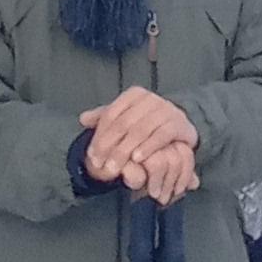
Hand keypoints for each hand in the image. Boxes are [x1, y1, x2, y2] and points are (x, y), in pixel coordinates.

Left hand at [80, 91, 199, 200]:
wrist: (179, 125)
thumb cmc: (147, 123)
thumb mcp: (125, 118)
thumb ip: (104, 118)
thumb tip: (83, 119)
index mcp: (134, 94)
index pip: (111, 115)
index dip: (99, 136)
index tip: (92, 156)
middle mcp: (150, 98)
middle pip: (123, 123)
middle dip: (109, 147)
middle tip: (100, 166)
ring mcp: (166, 109)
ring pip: (140, 130)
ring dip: (125, 150)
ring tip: (115, 166)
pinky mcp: (178, 123)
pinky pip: (160, 136)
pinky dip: (147, 147)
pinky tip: (137, 159)